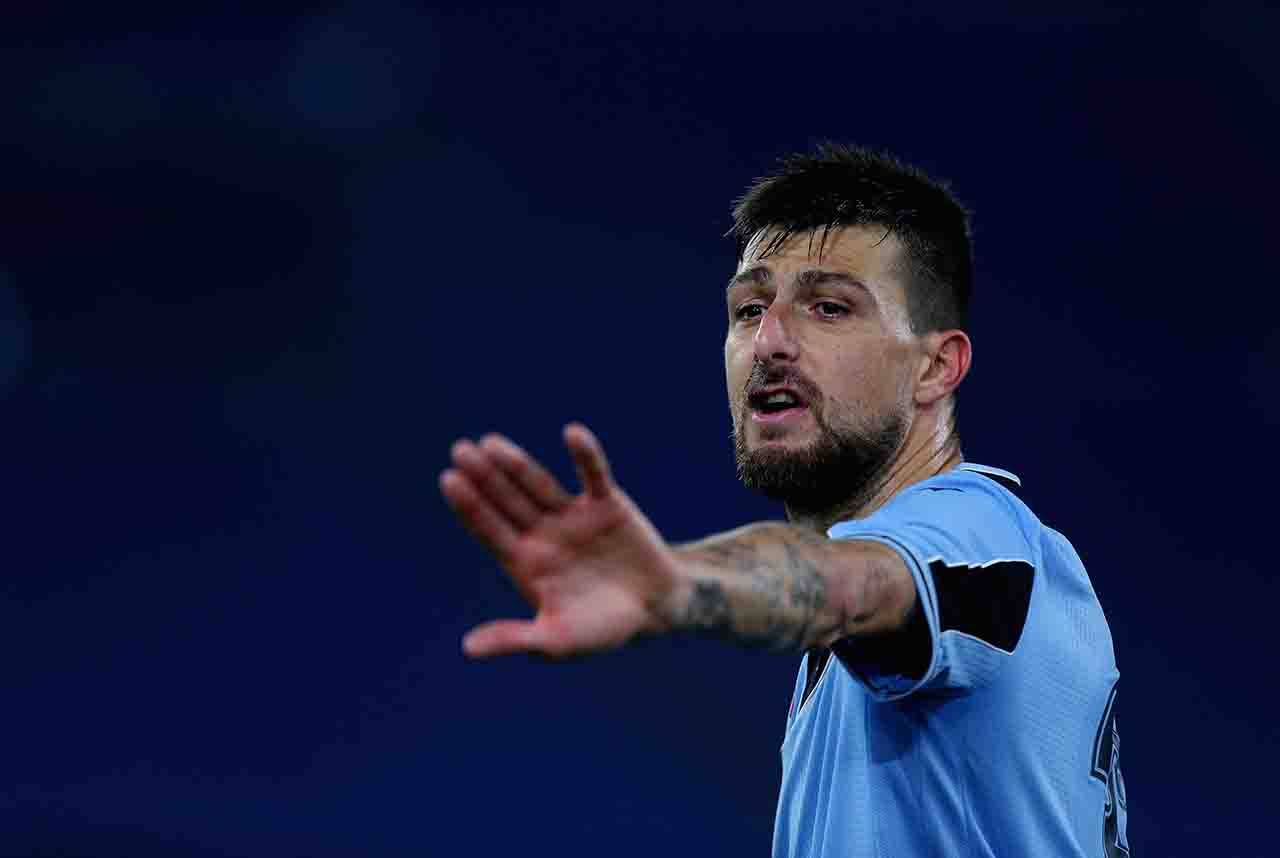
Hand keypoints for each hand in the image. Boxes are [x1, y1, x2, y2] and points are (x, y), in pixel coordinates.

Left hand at [440, 423, 679, 658]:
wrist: (657, 610)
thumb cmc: (602, 629)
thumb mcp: (558, 640)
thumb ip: (516, 639)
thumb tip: (468, 648)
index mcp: (525, 562)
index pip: (490, 530)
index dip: (470, 506)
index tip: (449, 480)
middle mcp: (543, 533)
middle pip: (507, 500)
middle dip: (485, 477)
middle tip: (461, 450)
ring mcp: (572, 515)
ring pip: (539, 484)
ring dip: (517, 463)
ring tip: (491, 443)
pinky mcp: (605, 503)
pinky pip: (593, 474)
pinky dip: (585, 455)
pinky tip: (572, 433)